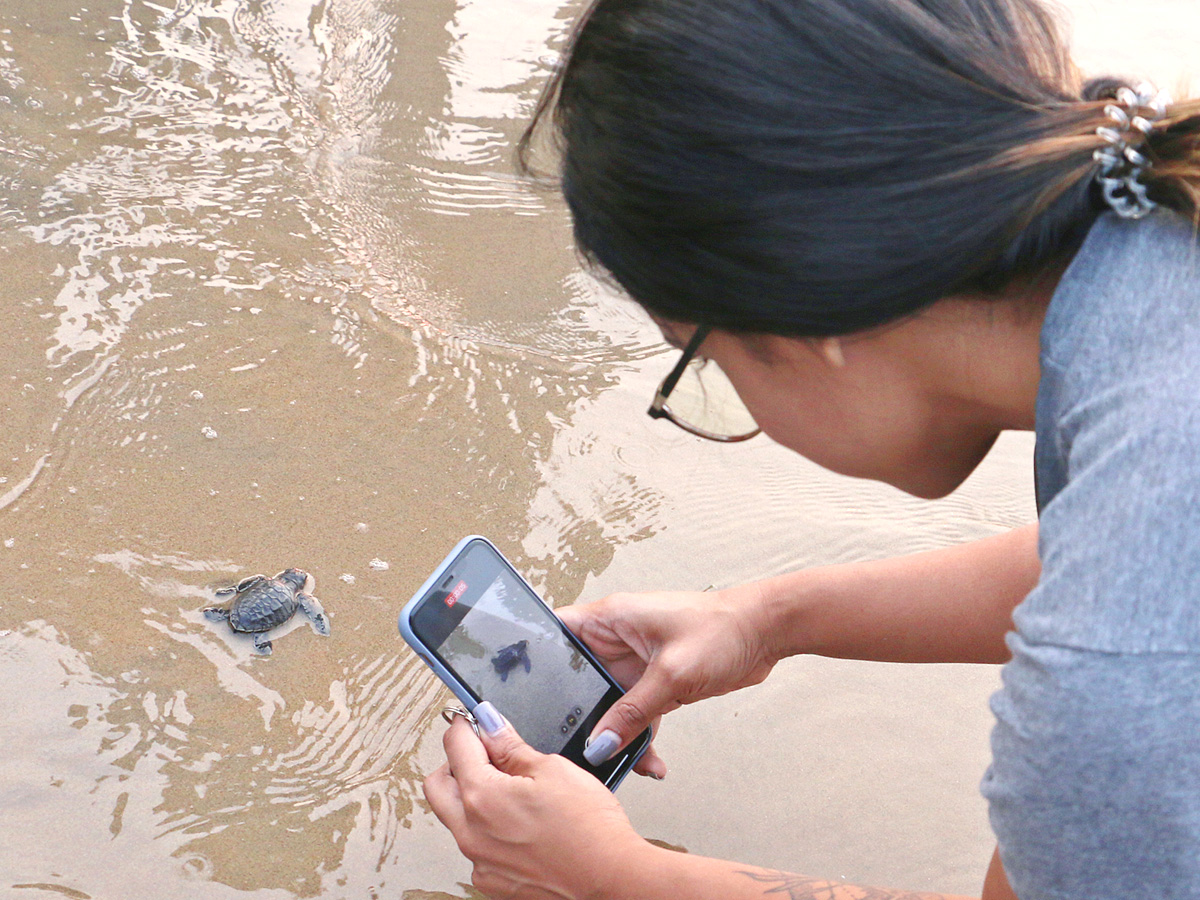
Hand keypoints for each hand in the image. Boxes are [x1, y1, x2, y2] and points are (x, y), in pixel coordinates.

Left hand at [423, 705, 649, 899]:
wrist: (611, 881)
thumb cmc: (589, 830)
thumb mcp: (552, 769)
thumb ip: (511, 746)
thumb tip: (490, 726)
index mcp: (481, 796)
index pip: (454, 746)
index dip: (466, 726)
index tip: (475, 722)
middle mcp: (470, 833)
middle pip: (438, 785)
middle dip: (456, 763)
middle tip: (486, 755)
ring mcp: (479, 862)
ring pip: (456, 819)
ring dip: (472, 799)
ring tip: (513, 794)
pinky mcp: (492, 882)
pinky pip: (476, 847)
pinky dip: (490, 831)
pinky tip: (522, 826)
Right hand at [556, 586, 777, 774]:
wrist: (765, 632)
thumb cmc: (721, 629)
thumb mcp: (671, 674)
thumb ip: (632, 713)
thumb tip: (598, 745)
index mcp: (610, 618)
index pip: (555, 633)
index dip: (534, 658)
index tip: (521, 695)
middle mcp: (616, 638)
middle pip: (577, 679)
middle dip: (575, 713)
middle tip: (570, 745)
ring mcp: (634, 662)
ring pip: (606, 703)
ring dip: (613, 733)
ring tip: (619, 763)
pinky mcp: (655, 681)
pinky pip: (635, 714)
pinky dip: (640, 737)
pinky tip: (652, 764)